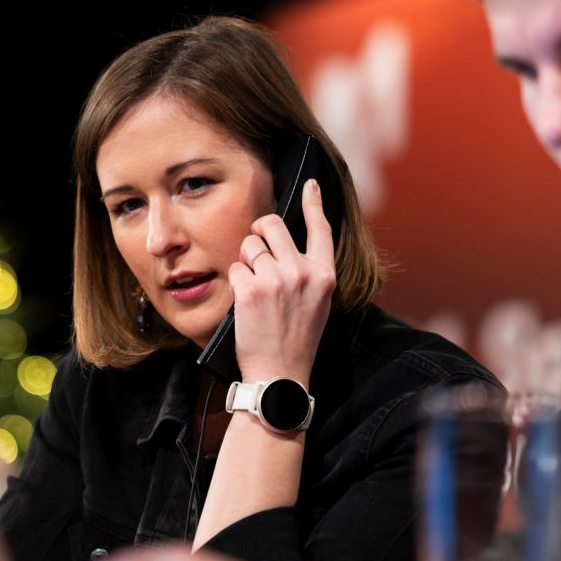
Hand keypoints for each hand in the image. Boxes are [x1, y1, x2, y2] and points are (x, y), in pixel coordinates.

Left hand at [228, 179, 336, 381]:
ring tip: (255, 290)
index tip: (310, 184)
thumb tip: (287, 244)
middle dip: (258, 235)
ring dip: (246, 262)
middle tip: (257, 256)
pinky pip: (235, 268)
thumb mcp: (317, 302)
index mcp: (324, 274)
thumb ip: (308, 271)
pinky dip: (236, 282)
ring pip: (249, 246)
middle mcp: (303, 272)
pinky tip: (246, 303)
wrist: (279, 375)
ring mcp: (277, 279)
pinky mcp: (251, 289)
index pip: (321, 228)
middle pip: (271, 224)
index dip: (313, 202)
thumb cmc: (296, 339)